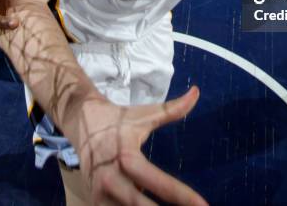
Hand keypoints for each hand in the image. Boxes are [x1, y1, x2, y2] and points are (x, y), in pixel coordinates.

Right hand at [75, 86, 206, 204]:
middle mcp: (111, 178)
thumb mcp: (145, 114)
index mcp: (127, 155)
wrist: (82, 121)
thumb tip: (196, 92)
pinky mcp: (94, 201)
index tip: (204, 205)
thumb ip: (173, 109)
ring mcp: (100, 193)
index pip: (158, 181)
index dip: (182, 196)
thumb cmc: (119, 119)